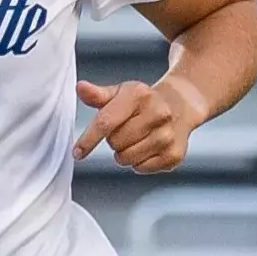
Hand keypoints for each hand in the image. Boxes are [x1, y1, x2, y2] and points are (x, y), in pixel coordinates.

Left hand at [73, 79, 201, 173]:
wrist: (179, 106)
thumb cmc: (143, 101)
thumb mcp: (120, 93)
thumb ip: (98, 95)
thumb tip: (80, 87)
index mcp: (139, 95)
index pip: (106, 122)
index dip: (88, 139)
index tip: (77, 152)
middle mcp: (158, 114)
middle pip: (115, 143)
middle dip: (113, 140)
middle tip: (124, 129)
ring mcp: (168, 136)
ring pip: (126, 158)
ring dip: (124, 153)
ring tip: (135, 138)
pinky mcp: (174, 155)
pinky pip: (141, 168)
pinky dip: (138, 161)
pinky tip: (147, 147)